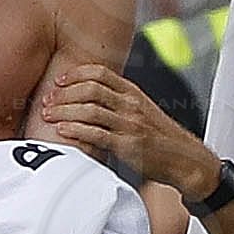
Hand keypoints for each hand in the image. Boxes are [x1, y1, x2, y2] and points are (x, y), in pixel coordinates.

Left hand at [41, 63, 215, 194]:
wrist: (185, 160)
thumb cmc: (162, 139)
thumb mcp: (144, 110)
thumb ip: (120, 102)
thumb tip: (92, 99)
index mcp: (134, 93)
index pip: (99, 73)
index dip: (75, 74)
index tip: (58, 82)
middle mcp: (131, 105)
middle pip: (90, 89)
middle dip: (63, 94)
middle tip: (47, 100)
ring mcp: (129, 125)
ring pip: (89, 109)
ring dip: (64, 111)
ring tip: (48, 116)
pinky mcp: (127, 146)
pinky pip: (96, 134)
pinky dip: (75, 131)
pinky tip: (62, 131)